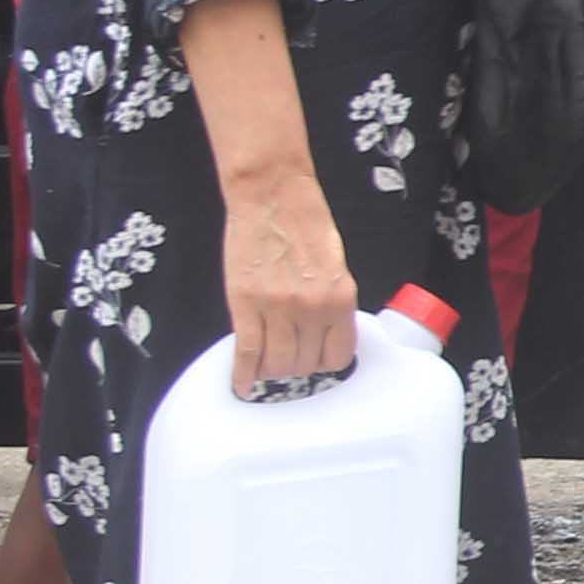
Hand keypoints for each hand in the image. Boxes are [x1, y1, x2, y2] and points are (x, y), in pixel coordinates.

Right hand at [220, 174, 357, 397]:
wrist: (272, 198)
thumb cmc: (306, 227)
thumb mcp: (335, 269)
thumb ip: (332, 305)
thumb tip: (322, 338)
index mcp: (341, 300)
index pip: (338, 356)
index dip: (325, 364)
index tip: (315, 363)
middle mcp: (313, 309)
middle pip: (306, 364)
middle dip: (297, 368)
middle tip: (287, 362)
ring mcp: (278, 308)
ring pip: (277, 363)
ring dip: (272, 371)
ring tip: (267, 367)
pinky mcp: (245, 304)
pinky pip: (246, 352)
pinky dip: (243, 374)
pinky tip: (241, 385)